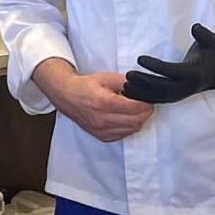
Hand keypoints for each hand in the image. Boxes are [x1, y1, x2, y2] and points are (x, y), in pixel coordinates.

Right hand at [36, 61, 153, 142]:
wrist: (67, 96)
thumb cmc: (85, 86)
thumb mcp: (106, 77)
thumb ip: (126, 81)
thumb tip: (143, 88)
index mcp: (103, 102)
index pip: (136, 108)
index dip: (146, 103)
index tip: (147, 98)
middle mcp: (102, 119)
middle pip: (137, 121)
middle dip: (145, 112)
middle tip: (143, 103)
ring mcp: (101, 130)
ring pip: (132, 129)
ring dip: (138, 120)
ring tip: (133, 109)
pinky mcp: (101, 136)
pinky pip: (124, 135)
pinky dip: (128, 127)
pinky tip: (124, 117)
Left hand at [123, 24, 214, 104]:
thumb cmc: (210, 54)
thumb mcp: (212, 42)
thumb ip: (204, 35)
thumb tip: (195, 27)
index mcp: (193, 73)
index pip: (171, 71)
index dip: (155, 66)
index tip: (139, 58)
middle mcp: (186, 87)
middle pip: (162, 88)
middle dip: (144, 82)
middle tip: (128, 74)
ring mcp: (180, 95)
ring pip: (158, 97)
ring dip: (140, 93)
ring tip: (124, 85)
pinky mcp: (174, 98)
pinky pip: (157, 100)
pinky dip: (142, 98)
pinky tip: (128, 92)